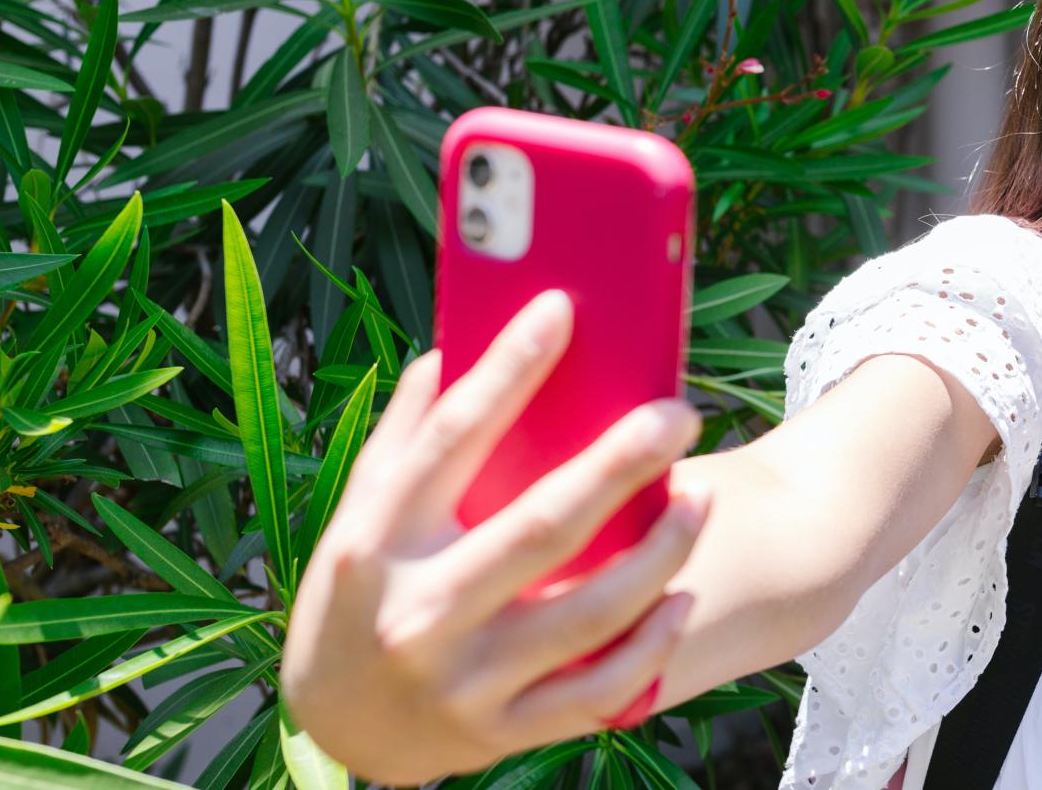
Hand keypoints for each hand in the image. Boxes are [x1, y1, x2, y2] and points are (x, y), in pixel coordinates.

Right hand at [280, 290, 709, 785]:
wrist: (339, 725)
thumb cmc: (363, 591)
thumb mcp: (361, 514)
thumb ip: (407, 435)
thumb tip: (457, 341)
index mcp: (377, 540)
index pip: (452, 439)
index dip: (509, 369)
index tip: (561, 311)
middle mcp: (419, 612)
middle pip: (540, 526)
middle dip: (619, 464)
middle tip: (677, 414)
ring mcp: (465, 680)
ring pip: (588, 612)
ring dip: (661, 552)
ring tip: (702, 499)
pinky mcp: (504, 731)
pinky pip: (599, 690)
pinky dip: (650, 644)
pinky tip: (679, 596)